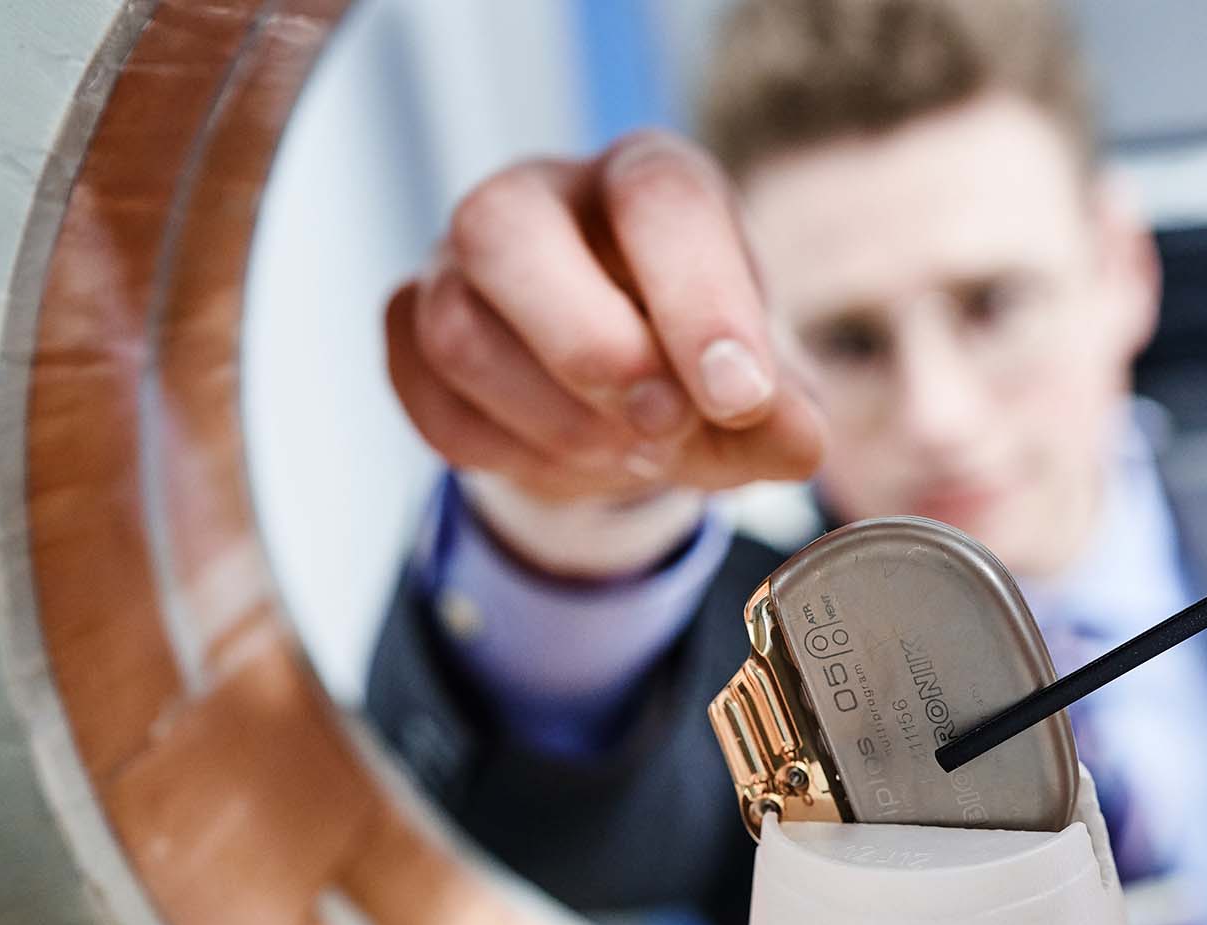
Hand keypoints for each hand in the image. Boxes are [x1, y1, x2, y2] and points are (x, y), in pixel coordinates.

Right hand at [385, 130, 826, 512]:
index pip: (656, 198)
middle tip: (664, 427)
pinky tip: (563, 462)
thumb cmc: (695, 367)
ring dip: (550, 420)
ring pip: (456, 328)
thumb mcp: (758, 395)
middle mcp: (538, 199)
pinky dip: (500, 452)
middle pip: (506, 229)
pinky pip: (424, 395)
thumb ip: (782, 414)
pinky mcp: (410, 328)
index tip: (740, 396)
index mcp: (645, 180)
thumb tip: (797, 437)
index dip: (699, 300)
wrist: (622, 400)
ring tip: (628, 459)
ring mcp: (457, 263)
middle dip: (591, 350)